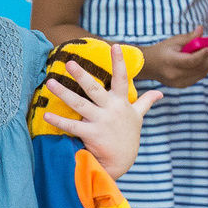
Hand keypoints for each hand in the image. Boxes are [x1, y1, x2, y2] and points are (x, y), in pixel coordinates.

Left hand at [38, 57, 159, 176]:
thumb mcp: (138, 118)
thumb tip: (161, 93)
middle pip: (95, 89)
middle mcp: (111, 110)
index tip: (115, 46)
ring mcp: (101, 122)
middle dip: (82, 75)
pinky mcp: (91, 134)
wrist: (122, 161)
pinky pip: (72, 125)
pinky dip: (58, 120)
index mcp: (121, 103)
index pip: (122, 79)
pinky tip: (46, 114)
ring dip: (63, 93)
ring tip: (50, 82)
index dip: (119, 62)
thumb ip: (146, 102)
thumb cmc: (128, 137)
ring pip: (80, 104)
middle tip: (69, 63)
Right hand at [140, 33, 207, 88]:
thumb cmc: (161, 51)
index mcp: (171, 61)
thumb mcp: (173, 41)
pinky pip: (196, 78)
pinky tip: (207, 63)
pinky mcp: (181, 86)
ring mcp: (178, 82)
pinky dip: (203, 70)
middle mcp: (174, 74)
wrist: (148, 65)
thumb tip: (201, 29)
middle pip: (198, 68)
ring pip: (200, 74)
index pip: (191, 60)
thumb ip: (189, 37)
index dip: (203, 54)